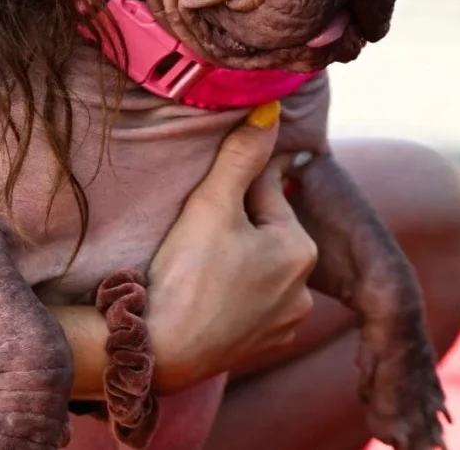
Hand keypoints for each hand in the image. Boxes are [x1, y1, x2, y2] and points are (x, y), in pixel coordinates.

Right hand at [145, 101, 318, 393]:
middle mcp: (303, 289)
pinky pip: (249, 302)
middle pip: (264, 230)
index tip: (203, 197)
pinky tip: (204, 293)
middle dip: (235, 223)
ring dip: (234, 257)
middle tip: (193, 234)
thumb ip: (242, 155)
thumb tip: (272, 108)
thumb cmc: (184, 275)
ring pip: (256, 267)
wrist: (156, 351)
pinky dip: (231, 293)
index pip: (266, 191)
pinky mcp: (261, 346)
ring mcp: (283, 322)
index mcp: (300, 249)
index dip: (229, 186)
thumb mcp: (212, 204)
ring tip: (195, 263)